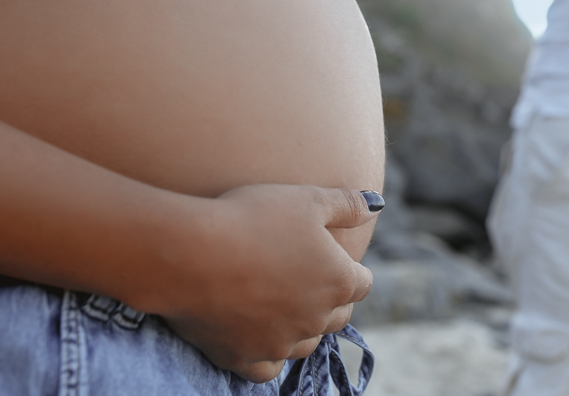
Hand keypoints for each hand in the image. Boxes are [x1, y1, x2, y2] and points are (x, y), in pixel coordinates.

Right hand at [145, 185, 378, 381]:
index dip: (349, 269)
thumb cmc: (254, 218)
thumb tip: (375, 206)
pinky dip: (267, 355)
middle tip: (310, 282)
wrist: (192, 253)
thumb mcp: (307, 199)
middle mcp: (317, 319)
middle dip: (330, 301)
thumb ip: (347, 204)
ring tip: (284, 308)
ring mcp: (282, 343)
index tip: (333, 260)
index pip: (362, 283)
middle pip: (337, 317)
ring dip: (301, 328)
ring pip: (305, 345)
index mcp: (339, 282)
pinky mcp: (245, 358)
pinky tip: (259, 338)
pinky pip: (267, 369)